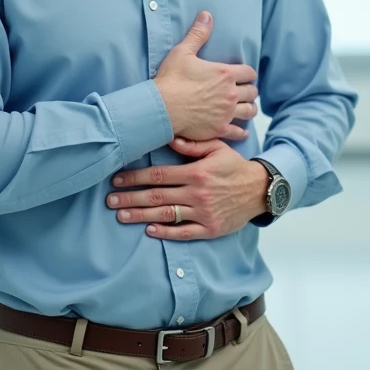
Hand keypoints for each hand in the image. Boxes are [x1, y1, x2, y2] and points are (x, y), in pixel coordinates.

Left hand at [107, 138, 268, 240]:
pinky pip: (184, 232)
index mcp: (196, 172)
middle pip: (156, 196)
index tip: (117, 180)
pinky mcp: (210, 228)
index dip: (135, 177)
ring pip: (166, 215)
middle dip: (130, 198)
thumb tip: (170, 137)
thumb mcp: (216, 148)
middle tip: (109, 201)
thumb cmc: (234, 167)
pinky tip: (149, 230)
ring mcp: (203, 212)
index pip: (159, 175)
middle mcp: (197, 193)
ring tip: (121, 216)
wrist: (259, 190)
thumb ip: (192, 145)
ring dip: (141, 216)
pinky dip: (165, 232)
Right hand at [154, 11, 258, 142]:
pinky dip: (241, 131)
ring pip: (250, 111)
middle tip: (244, 91)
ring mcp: (226, 113)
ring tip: (245, 107)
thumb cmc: (170, 79)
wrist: (161, 108)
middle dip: (249, 90)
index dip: (248, 73)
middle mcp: (230, 93)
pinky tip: (241, 130)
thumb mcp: (183, 52)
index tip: (244, 76)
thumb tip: (206, 15)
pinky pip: (238, 132)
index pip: (249, 73)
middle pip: (252, 92)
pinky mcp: (219, 128)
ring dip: (249, 108)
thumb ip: (198, 34)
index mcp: (225, 73)